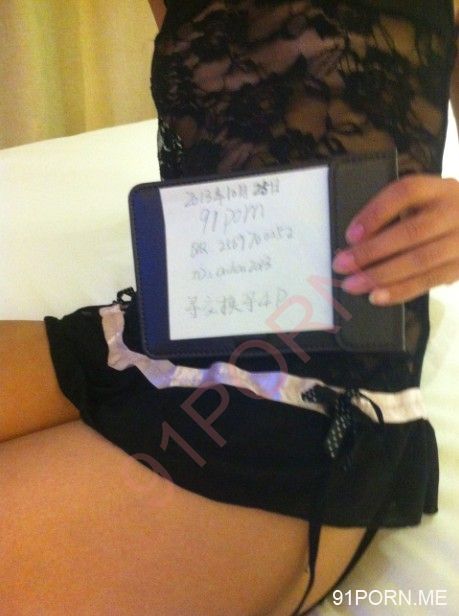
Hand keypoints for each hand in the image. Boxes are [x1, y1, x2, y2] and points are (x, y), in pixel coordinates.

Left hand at [331, 175, 458, 305]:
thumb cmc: (441, 216)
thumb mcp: (424, 204)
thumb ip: (396, 217)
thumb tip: (356, 244)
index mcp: (439, 189)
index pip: (405, 193)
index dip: (375, 213)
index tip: (350, 234)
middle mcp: (455, 211)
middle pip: (411, 232)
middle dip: (371, 251)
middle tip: (341, 264)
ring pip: (420, 260)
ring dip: (381, 275)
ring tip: (353, 284)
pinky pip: (429, 281)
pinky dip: (400, 291)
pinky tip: (377, 296)